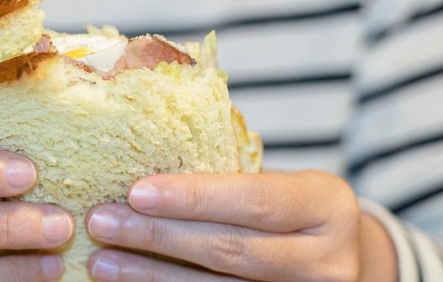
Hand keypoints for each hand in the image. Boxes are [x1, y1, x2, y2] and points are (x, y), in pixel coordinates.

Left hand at [84, 170, 396, 281]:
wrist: (340, 258)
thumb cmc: (292, 210)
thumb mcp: (281, 183)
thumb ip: (230, 180)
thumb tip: (139, 172)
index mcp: (327, 205)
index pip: (255, 200)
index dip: (194, 198)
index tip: (137, 192)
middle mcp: (327, 260)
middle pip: (231, 250)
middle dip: (158, 237)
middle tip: (102, 222)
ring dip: (151, 276)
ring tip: (103, 261)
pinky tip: (130, 281)